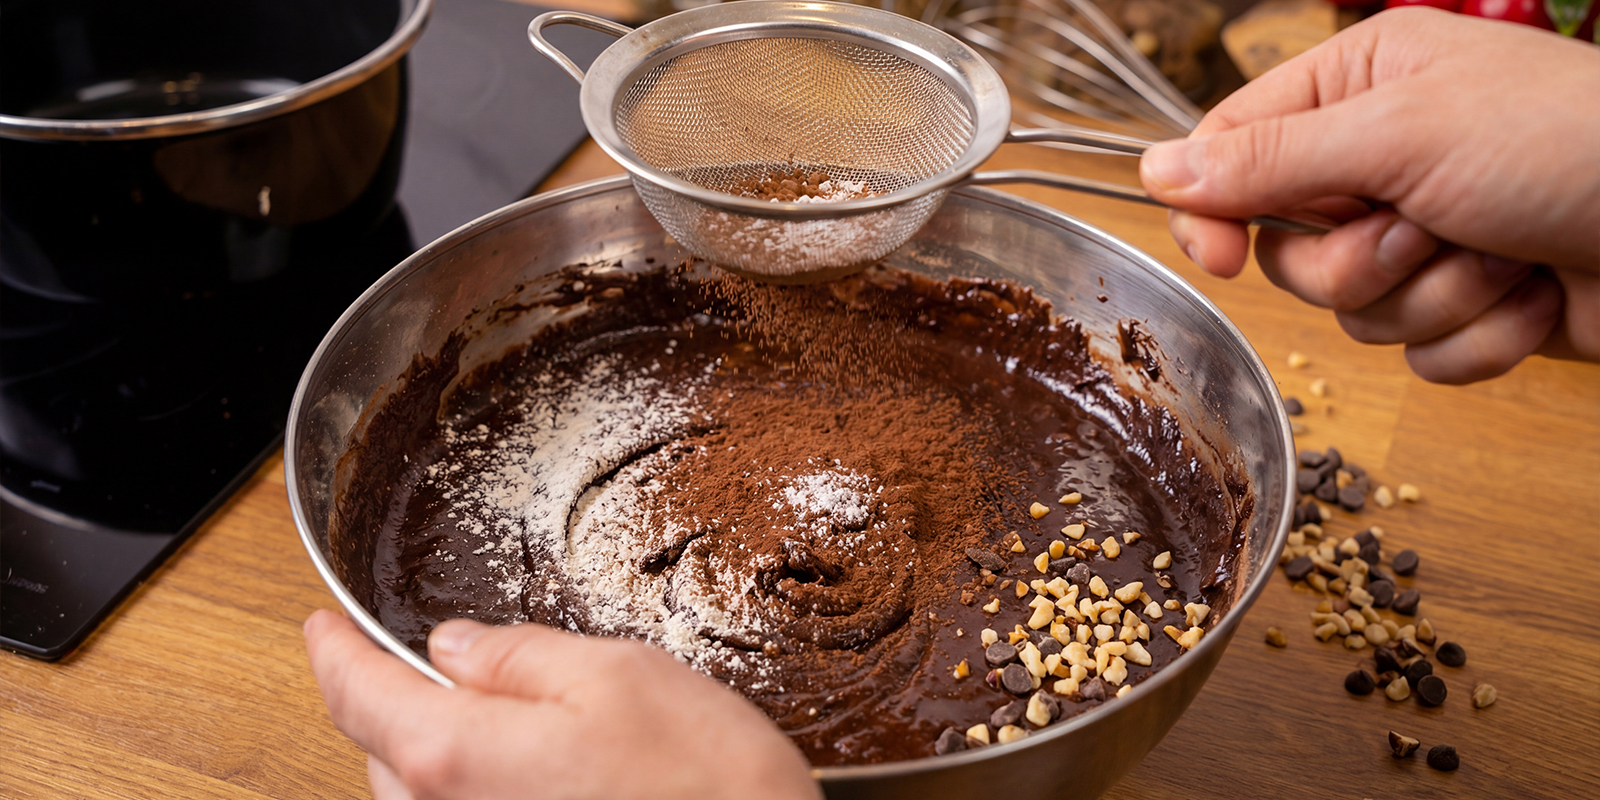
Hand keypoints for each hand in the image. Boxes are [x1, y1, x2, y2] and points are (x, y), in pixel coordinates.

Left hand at [303, 610, 820, 799]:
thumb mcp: (615, 676)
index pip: (358, 695)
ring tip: (484, 714)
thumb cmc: (704, 787)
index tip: (320, 625)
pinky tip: (530, 772)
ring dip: (434, 749)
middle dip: (394, 700)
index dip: (332, 650)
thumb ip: (521, 656)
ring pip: (422, 795)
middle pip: (383, 751)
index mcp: (457, 756)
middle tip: (426, 662)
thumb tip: (459, 648)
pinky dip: (474, 786)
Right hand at [1139, 8, 1599, 383]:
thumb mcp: (1401, 135)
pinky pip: (1415, 353)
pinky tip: (1533, 297)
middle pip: (1287, 248)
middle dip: (1361, 259)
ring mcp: (1425, 233)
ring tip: (1501, 254)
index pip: (1232, 151)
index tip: (1220, 259)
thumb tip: (1155, 171)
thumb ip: (1268, 160)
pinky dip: (1476, 337)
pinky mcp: (1465, 302)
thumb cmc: (1571, 145)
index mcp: (1358, 87)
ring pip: (1351, 311)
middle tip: (1425, 226)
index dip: (1214, 211)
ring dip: (1431, 297)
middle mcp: (1383, 158)